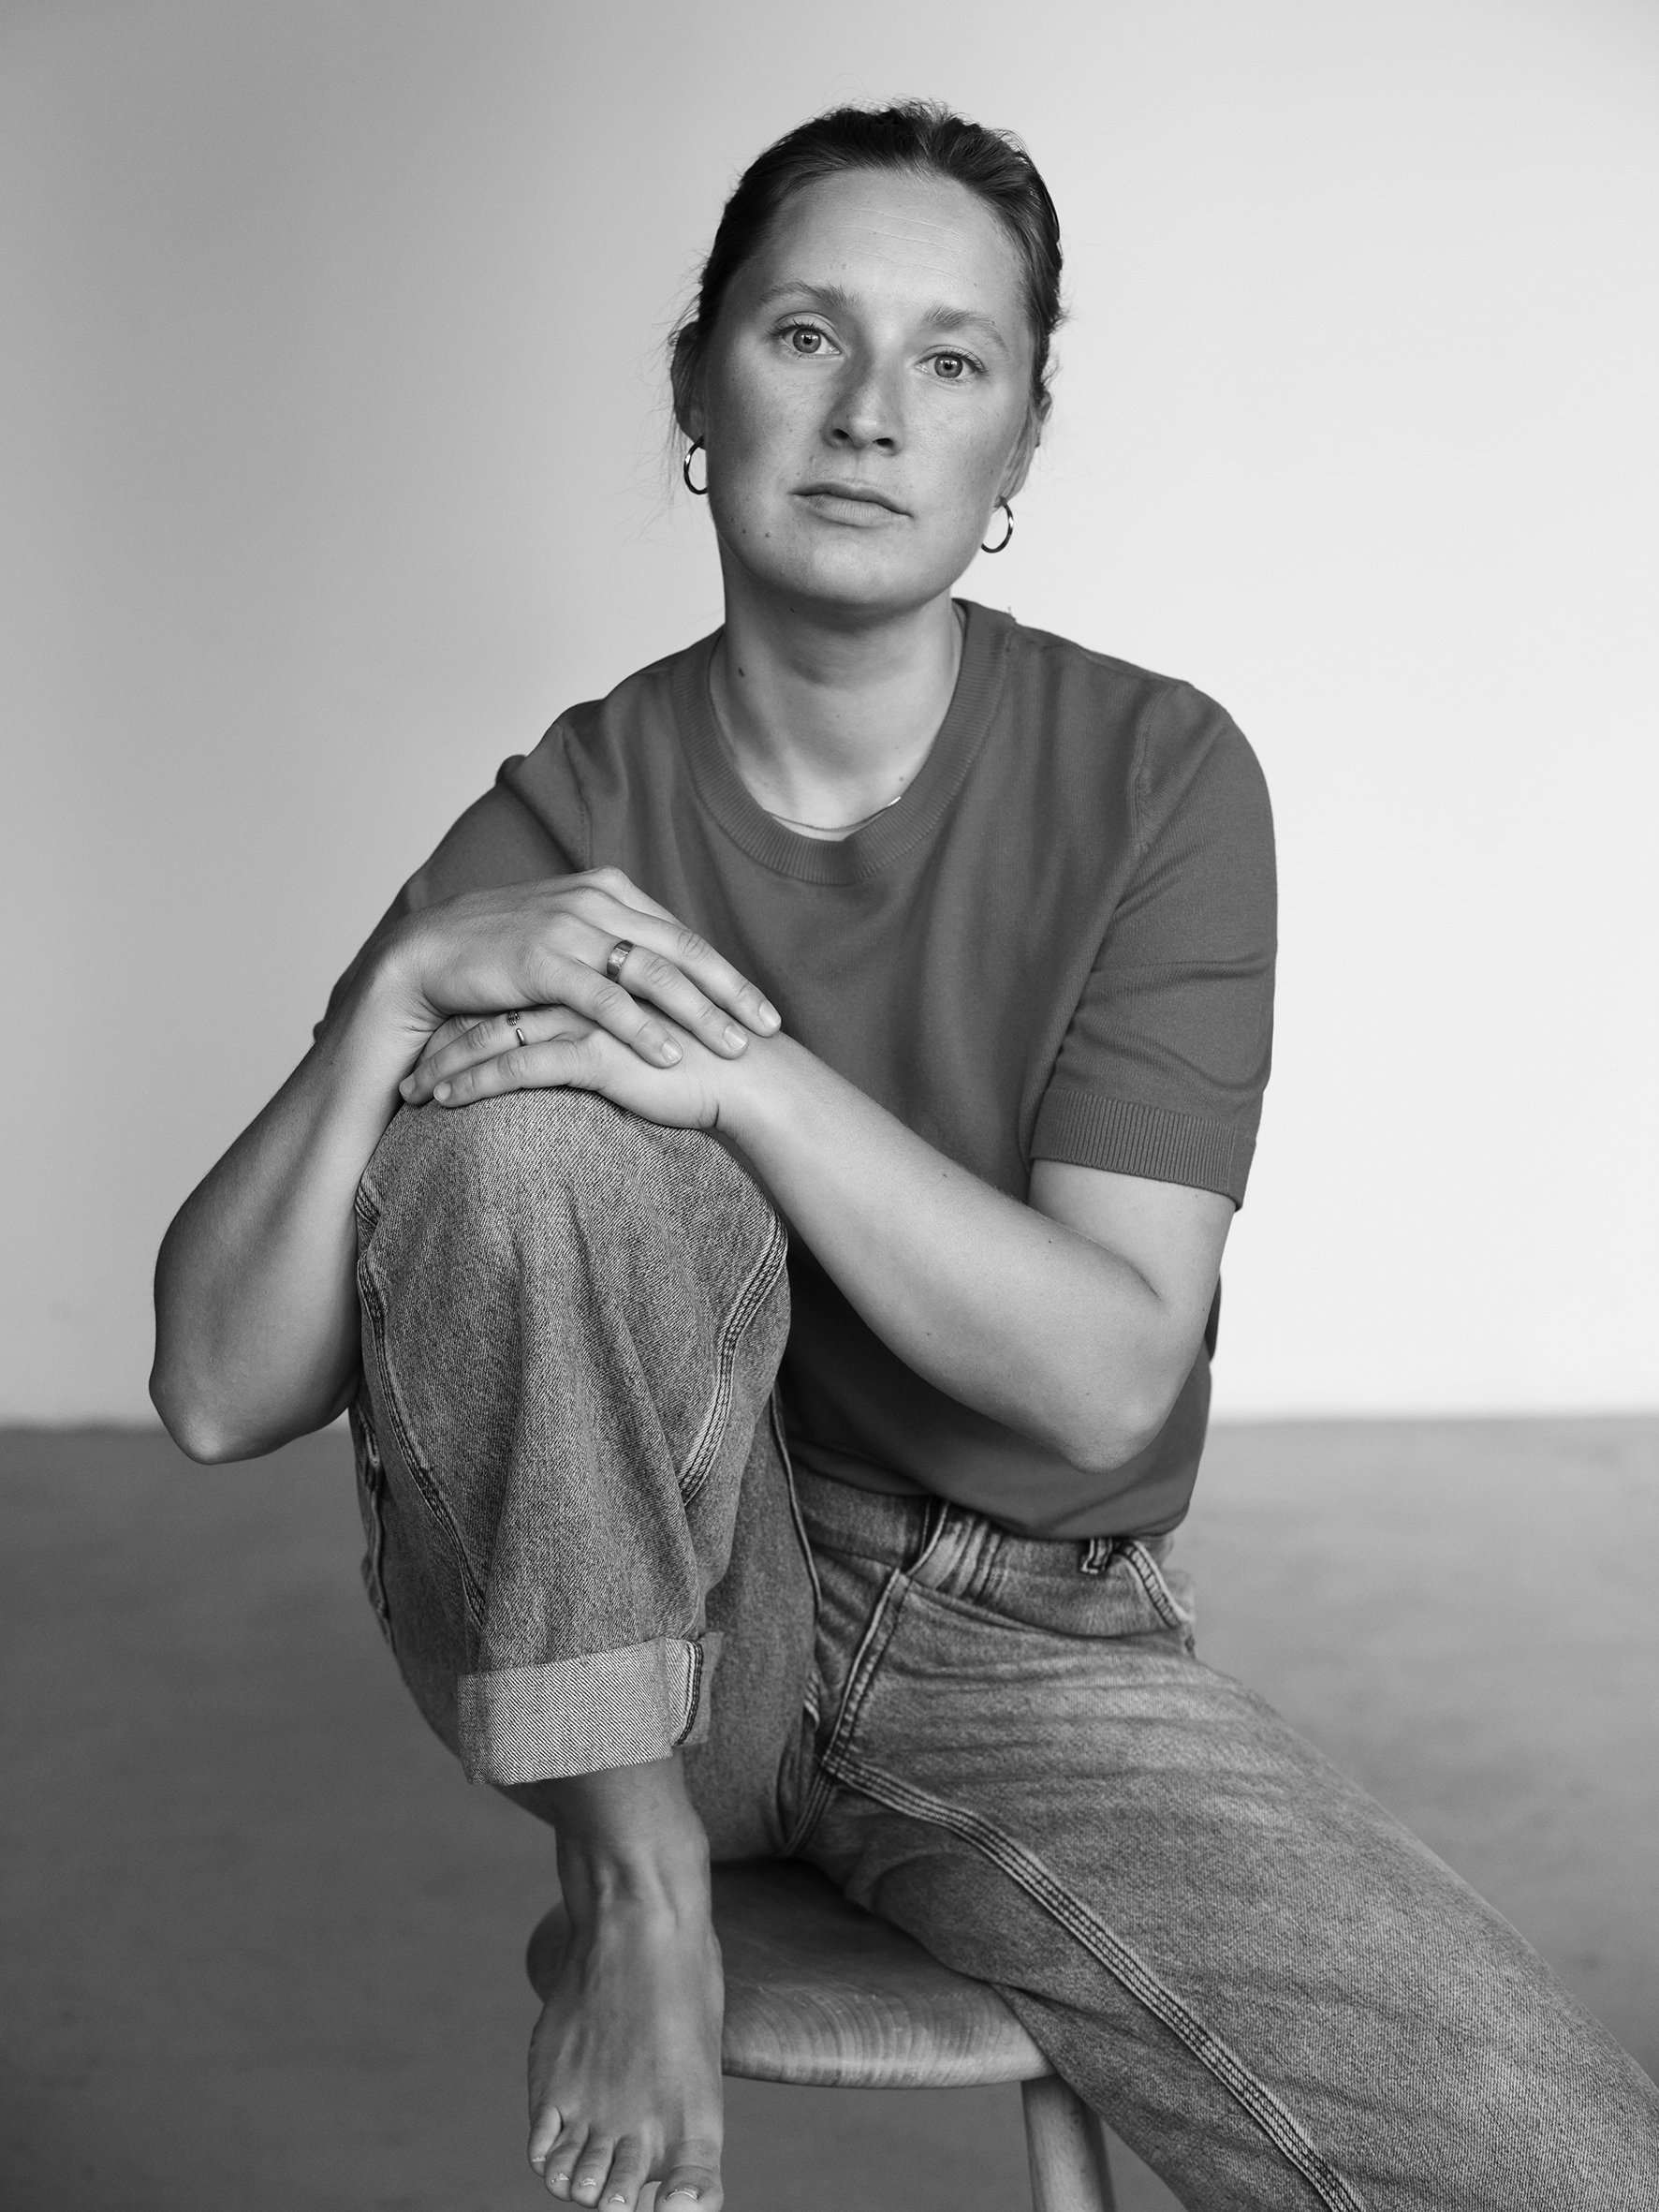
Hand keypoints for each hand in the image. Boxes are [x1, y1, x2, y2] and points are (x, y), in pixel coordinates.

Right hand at [375, 867, 779, 1075]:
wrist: (423, 956)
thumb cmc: (496, 956)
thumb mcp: (564, 938)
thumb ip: (611, 946)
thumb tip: (661, 975)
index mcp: (607, 890)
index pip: (681, 936)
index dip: (726, 974)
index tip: (764, 1010)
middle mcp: (594, 900)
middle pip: (681, 950)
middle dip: (731, 992)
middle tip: (771, 1029)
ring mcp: (568, 927)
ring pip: (652, 972)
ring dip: (700, 1012)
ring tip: (736, 1047)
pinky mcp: (540, 960)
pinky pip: (603, 998)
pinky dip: (642, 1027)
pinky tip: (671, 1054)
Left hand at [399, 1007, 732, 1131]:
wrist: (752, 1082)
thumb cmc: (707, 1063)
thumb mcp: (650, 1030)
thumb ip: (614, 1019)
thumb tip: (579, 1038)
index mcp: (597, 964)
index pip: (516, 985)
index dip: (473, 1014)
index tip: (437, 1042)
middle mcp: (586, 977)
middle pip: (494, 1002)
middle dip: (443, 1037)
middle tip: (407, 1068)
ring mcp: (587, 1011)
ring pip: (494, 1031)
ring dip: (446, 1064)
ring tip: (410, 1093)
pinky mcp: (593, 1049)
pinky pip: (515, 1065)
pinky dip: (473, 1084)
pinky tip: (443, 1105)